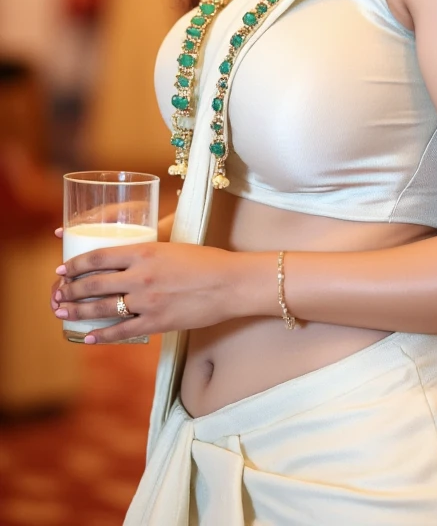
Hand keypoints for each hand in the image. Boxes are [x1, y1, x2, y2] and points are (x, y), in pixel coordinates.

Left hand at [53, 242, 250, 343]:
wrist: (230, 283)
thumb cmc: (206, 261)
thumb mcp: (172, 247)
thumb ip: (147, 254)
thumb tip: (126, 260)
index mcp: (144, 250)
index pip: (99, 256)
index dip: (76, 264)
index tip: (62, 269)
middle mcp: (141, 275)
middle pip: (94, 283)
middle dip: (70, 289)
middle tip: (58, 293)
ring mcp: (147, 301)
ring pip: (102, 308)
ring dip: (78, 311)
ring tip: (63, 313)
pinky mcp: (157, 322)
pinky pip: (122, 330)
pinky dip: (102, 335)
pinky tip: (89, 337)